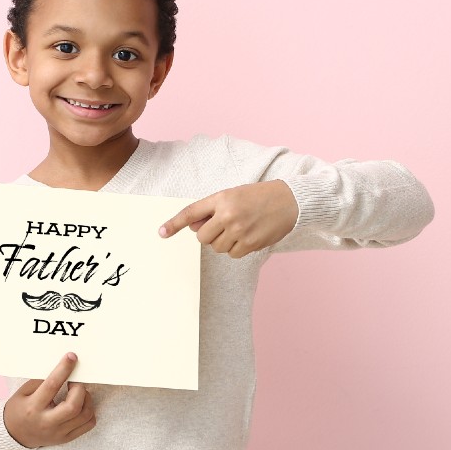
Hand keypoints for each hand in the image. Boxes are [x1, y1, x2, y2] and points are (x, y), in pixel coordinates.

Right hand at [3, 352, 96, 447]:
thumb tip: (61, 368)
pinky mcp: (66, 438)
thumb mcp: (23, 392)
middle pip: (73, 406)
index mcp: (33, 407)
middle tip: (75, 382)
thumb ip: (41, 380)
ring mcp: (58, 433)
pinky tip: (81, 405)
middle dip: (79, 388)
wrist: (14, 435)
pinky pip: (88, 424)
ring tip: (78, 393)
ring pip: (84, 415)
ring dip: (87, 399)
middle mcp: (47, 422)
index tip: (71, 357)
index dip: (64, 369)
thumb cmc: (18, 410)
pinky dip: (89, 411)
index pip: (52, 386)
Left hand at [158, 180, 298, 257]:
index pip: (191, 212)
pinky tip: (247, 236)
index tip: (161, 233)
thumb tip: (193, 227)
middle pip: (202, 237)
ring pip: (216, 247)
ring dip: (223, 242)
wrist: (289, 201)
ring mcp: (239, 231)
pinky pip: (232, 254)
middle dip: (209, 234)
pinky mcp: (250, 244)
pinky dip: (236, 249)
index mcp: (221, 199)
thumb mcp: (233, 195)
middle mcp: (228, 215)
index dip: (174, 224)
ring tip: (239, 228)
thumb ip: (212, 210)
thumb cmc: (259, 197)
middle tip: (223, 226)